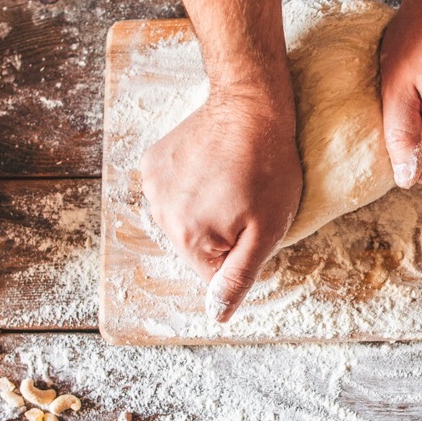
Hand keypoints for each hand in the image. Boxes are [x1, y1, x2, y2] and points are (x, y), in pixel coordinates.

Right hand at [139, 83, 301, 321]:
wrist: (250, 105)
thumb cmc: (269, 168)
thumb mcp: (267, 230)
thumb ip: (239, 276)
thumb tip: (216, 315)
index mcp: (191, 240)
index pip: (214, 274)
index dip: (240, 253)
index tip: (254, 222)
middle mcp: (162, 217)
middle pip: (198, 248)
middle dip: (223, 232)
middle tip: (246, 198)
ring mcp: (153, 188)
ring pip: (185, 220)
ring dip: (206, 207)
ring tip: (231, 178)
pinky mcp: (152, 163)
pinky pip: (173, 191)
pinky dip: (191, 184)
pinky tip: (212, 165)